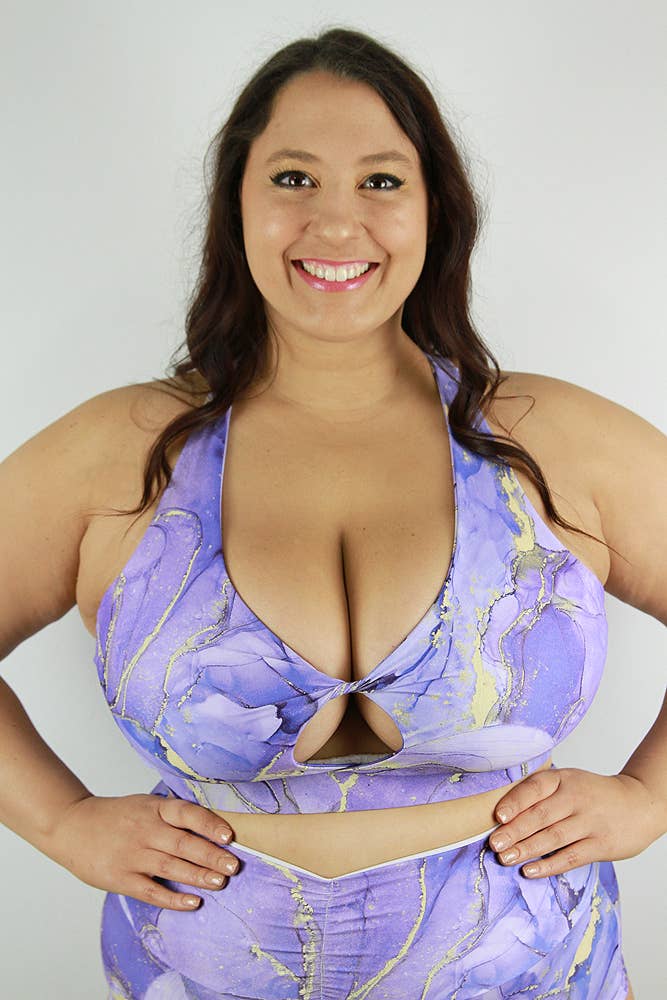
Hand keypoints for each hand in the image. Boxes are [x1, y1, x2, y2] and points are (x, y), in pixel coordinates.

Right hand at [46, 793, 238, 909]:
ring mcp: (132, 855)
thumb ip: (172, 814)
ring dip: (198, 876)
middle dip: (211, 856)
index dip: (209, 824)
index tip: (229, 835)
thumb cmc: (116, 816)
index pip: (186, 813)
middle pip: (183, 843)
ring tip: (220, 882)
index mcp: (154, 809)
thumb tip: (211, 826)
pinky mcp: (120, 878)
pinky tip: (192, 902)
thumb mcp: (144, 804)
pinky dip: (173, 898)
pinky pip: (151, 890)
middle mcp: (145, 830)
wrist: (72, 826)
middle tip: (234, 866)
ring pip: (171, 867)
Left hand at [488, 767, 659, 877]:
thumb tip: (503, 815)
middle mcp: (576, 798)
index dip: (515, 802)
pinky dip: (549, 865)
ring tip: (505, 858)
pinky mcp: (601, 844)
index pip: (535, 788)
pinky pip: (571, 857)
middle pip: (540, 816)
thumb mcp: (569, 782)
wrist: (639, 803)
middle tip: (495, 844)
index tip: (498, 816)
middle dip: (514, 831)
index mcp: (564, 779)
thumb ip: (542, 794)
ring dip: (526, 850)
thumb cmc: (593, 794)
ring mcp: (590, 822)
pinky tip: (530, 871)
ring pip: (553, 838)